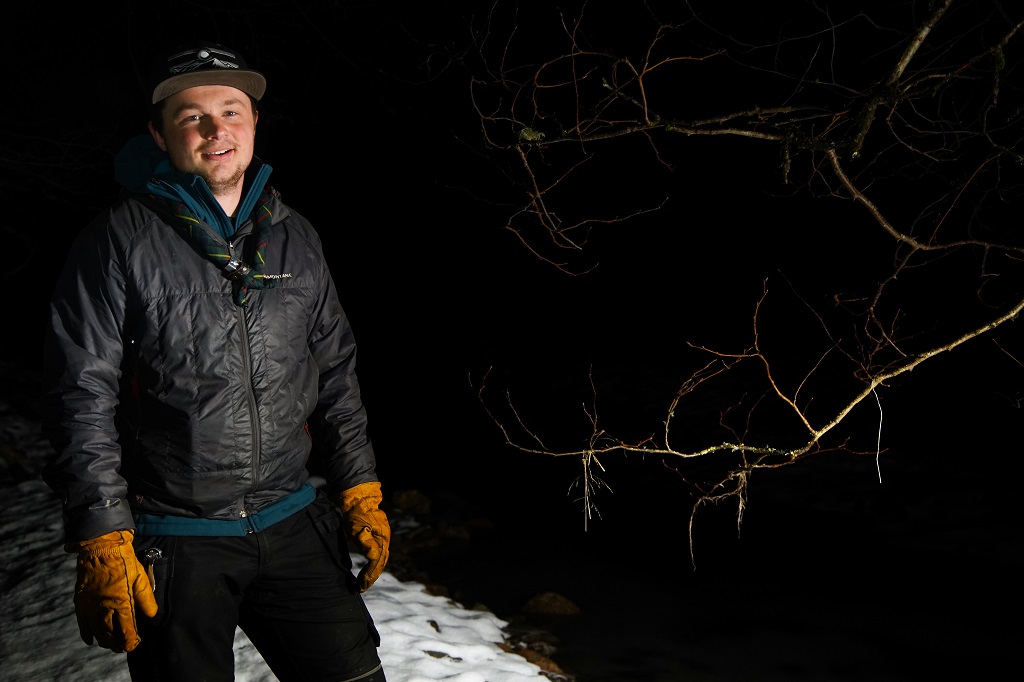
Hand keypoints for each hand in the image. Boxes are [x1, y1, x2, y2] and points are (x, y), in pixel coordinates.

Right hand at [68, 530, 157, 652]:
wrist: (101, 547)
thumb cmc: (124, 561)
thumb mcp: (141, 578)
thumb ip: (146, 599)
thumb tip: (152, 615)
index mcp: (121, 603)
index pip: (126, 631)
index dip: (131, 640)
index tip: (135, 643)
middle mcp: (104, 608)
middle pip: (110, 635)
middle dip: (118, 644)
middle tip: (124, 647)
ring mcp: (91, 605)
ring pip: (97, 632)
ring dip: (104, 641)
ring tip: (111, 644)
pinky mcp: (81, 601)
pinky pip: (82, 623)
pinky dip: (87, 634)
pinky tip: (91, 640)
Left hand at [333, 481, 390, 591]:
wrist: (357, 496)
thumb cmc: (356, 512)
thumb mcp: (357, 528)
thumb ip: (366, 542)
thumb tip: (375, 557)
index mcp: (382, 538)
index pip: (377, 562)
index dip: (369, 576)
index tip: (360, 586)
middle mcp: (385, 538)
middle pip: (381, 562)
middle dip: (372, 576)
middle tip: (361, 588)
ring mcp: (382, 536)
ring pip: (380, 558)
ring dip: (373, 571)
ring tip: (364, 582)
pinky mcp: (377, 534)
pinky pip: (377, 553)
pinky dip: (373, 563)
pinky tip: (368, 568)